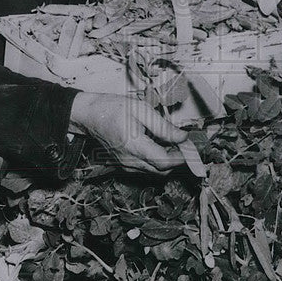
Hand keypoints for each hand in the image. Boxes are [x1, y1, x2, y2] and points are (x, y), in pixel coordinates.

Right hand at [70, 91, 186, 172]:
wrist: (89, 115)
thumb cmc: (112, 108)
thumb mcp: (141, 110)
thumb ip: (163, 126)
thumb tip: (182, 137)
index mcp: (134, 146)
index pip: (164, 162)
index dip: (182, 157)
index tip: (192, 149)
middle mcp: (129, 161)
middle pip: (162, 171)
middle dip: (177, 160)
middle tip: (185, 144)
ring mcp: (125, 165)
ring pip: (154, 172)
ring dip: (167, 162)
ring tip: (172, 143)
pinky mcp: (124, 165)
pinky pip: (145, 169)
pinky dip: (156, 161)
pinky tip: (159, 146)